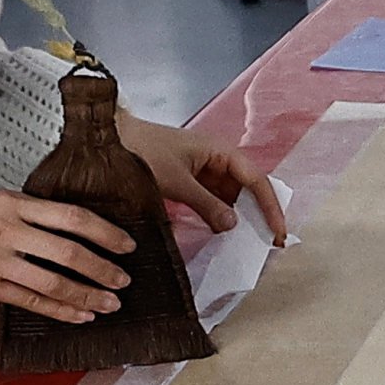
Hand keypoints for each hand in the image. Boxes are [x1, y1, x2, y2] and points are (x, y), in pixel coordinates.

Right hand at [0, 192, 133, 322]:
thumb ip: (27, 211)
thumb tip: (70, 228)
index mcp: (12, 203)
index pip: (72, 217)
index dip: (105, 232)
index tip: (126, 244)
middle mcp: (6, 230)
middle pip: (69, 252)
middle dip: (103, 269)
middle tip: (124, 279)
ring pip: (53, 282)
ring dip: (88, 295)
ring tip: (110, 303)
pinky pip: (31, 302)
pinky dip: (60, 311)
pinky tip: (79, 315)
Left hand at [119, 111, 290, 240]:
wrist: (107, 141)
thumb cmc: (142, 152)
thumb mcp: (176, 181)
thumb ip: (206, 204)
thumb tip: (233, 225)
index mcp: (220, 151)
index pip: (256, 180)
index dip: (270, 207)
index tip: (277, 233)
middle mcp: (216, 160)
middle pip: (247, 189)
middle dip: (258, 214)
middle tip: (267, 243)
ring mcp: (202, 171)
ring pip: (230, 197)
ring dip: (238, 218)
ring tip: (247, 243)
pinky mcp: (188, 182)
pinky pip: (212, 201)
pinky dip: (218, 216)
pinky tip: (221, 234)